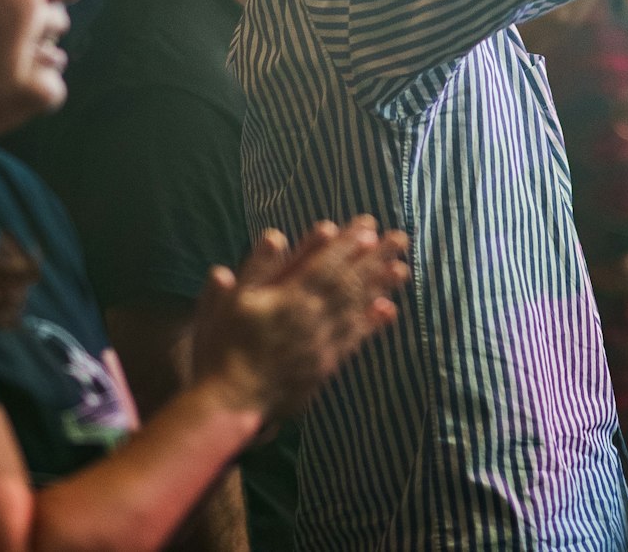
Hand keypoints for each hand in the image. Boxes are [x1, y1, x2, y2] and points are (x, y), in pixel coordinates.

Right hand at [190, 218, 408, 419]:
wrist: (232, 402)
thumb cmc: (224, 349)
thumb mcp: (230, 301)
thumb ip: (255, 268)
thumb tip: (276, 235)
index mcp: (290, 299)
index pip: (326, 264)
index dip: (349, 243)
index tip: (369, 225)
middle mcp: (312, 318)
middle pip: (350, 282)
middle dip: (375, 258)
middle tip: (400, 239)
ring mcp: (322, 344)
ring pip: (357, 309)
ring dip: (381, 287)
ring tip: (402, 269)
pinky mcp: (324, 366)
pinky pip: (353, 339)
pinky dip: (371, 323)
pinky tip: (386, 310)